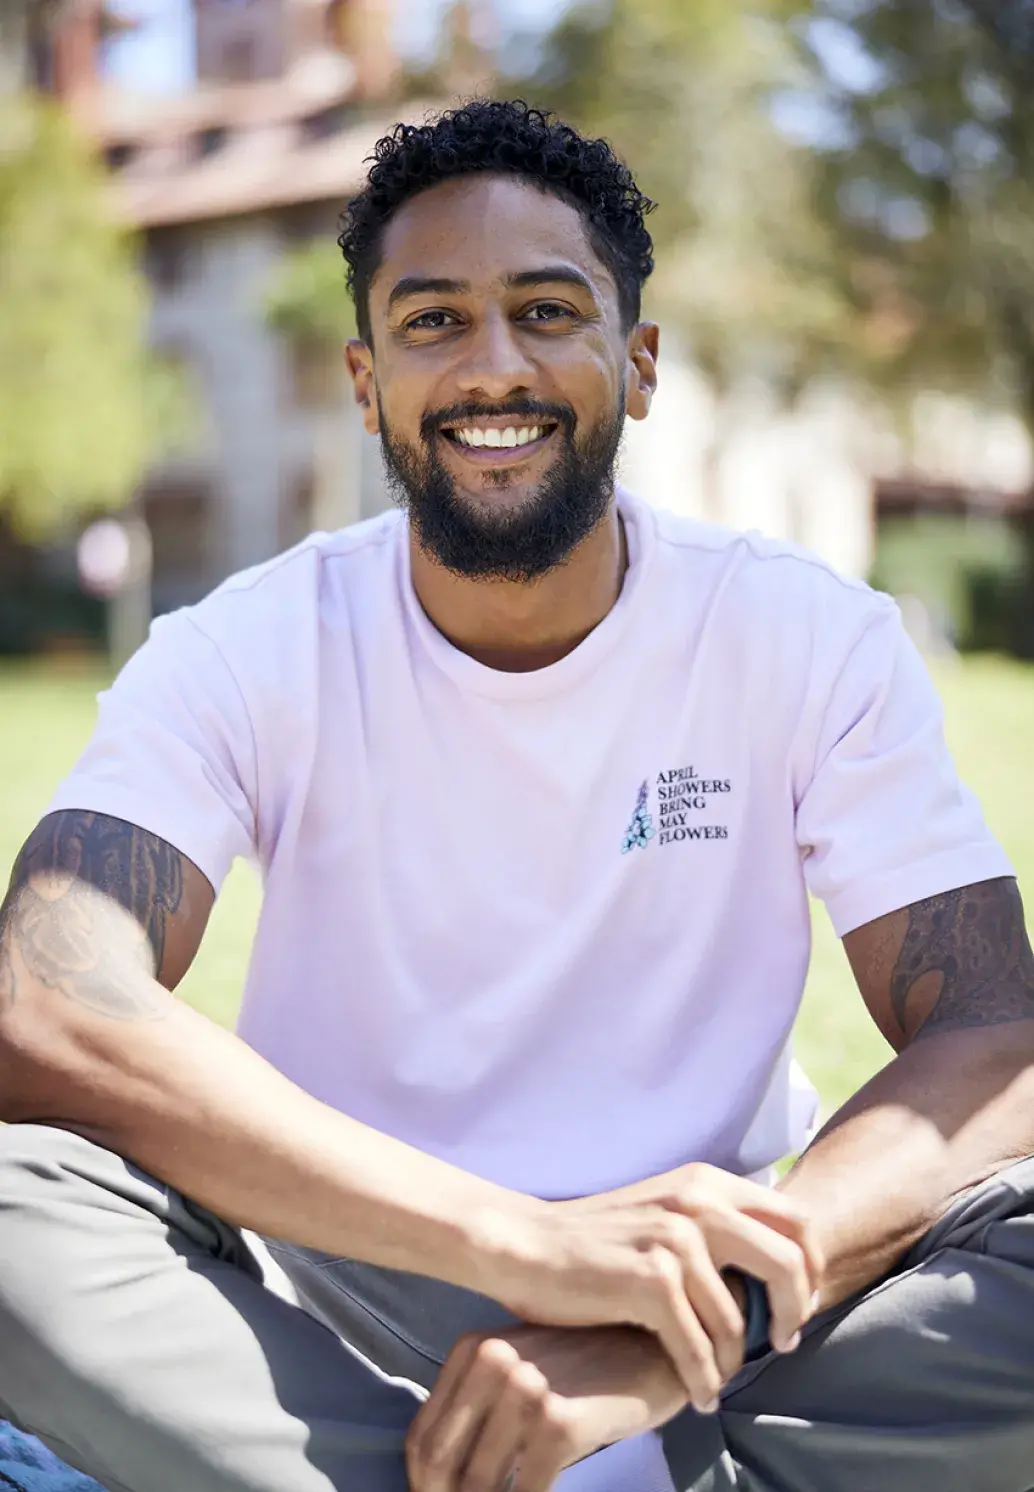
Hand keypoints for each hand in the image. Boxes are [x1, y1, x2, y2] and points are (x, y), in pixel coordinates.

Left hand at [406, 1323, 686, 1491]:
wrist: (662, 1347)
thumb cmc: (592, 1368)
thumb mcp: (527, 1369)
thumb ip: (483, 1407)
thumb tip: (442, 1478)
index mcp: (475, 1349)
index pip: (423, 1439)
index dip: (425, 1487)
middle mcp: (492, 1361)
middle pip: (439, 1466)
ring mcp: (525, 1389)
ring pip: (477, 1486)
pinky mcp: (560, 1420)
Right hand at [490, 1163, 822, 1412]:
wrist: (524, 1244)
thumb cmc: (595, 1240)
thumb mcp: (664, 1212)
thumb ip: (714, 1224)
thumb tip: (778, 1267)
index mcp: (706, 1181)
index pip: (795, 1220)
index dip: (810, 1269)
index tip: (796, 1305)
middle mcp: (698, 1201)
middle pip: (789, 1264)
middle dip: (794, 1314)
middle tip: (778, 1344)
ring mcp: (675, 1239)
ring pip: (737, 1320)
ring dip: (732, 1362)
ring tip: (718, 1379)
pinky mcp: (651, 1280)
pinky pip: (698, 1347)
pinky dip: (702, 1380)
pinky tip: (697, 1394)